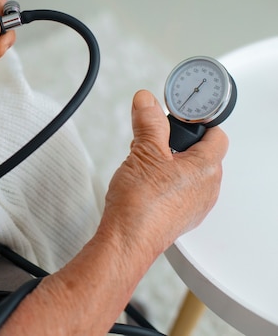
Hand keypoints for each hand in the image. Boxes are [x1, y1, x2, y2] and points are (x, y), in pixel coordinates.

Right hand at [102, 90, 228, 255]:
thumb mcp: (143, 152)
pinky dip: (165, 183)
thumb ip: (149, 123)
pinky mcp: (180, 217)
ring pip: (188, 173)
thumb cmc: (140, 204)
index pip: (216, 133)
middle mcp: (207, 187)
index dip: (196, 121)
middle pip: (201, 153)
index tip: (176, 117)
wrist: (127, 240)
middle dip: (177, 143)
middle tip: (154, 141)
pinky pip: (179, 191)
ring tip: (145, 164)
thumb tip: (148, 102)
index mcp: (207, 167)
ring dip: (170, 164)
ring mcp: (195, 205)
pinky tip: (145, 184)